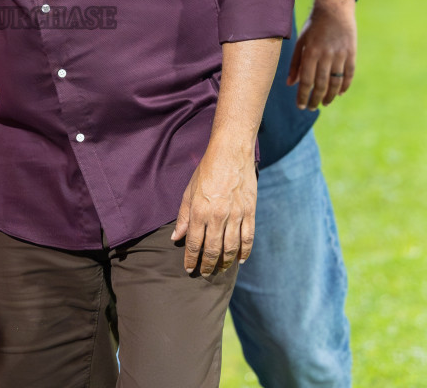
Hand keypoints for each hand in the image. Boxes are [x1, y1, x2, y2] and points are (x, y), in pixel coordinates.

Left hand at [171, 144, 256, 275]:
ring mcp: (236, 215)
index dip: (191, 260)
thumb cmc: (207, 170)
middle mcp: (218, 216)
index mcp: (200, 211)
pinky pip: (248, 237)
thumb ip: (184, 216)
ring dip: (225, 262)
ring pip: (231, 247)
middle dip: (207, 265)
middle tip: (204, 273)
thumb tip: (176, 237)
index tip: (189, 269)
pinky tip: (240, 260)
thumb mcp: (189, 190)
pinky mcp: (250, 212)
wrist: (231, 153)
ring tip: (220, 269)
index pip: (194, 243)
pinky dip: (245, 251)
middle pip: (213, 249)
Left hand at [287, 0, 357, 109]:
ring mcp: (340, 54)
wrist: (334, 9)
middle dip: (315, 99)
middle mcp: (326, 55)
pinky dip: (345, 86)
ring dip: (330, 96)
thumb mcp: (301, 41)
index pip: (306, 81)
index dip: (303, 96)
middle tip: (312, 108)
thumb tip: (290, 84)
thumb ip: (295, 63)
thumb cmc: (313, 26)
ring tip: (324, 103)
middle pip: (321, 84)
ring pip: (336, 82)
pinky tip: (340, 93)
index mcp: (311, 52)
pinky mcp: (351, 53)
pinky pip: (349, 74)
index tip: (300, 106)